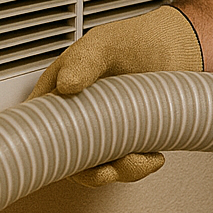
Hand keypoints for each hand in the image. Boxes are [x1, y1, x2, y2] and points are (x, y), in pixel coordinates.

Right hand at [28, 4, 203, 185]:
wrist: (176, 46)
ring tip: (141, 160)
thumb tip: (66, 85)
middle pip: (68, 158)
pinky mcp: (128, 139)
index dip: (43, 152)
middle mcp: (77, 117)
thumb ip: (85, 60)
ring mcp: (103, 130)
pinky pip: (125, 163)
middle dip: (89, 171)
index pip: (36, 131)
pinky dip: (138, 166)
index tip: (65, 161)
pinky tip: (154, 156)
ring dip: (118, 171)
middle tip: (109, 170)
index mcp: (57, 96)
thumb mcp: (104, 44)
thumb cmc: (134, 40)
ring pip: (99, 166)